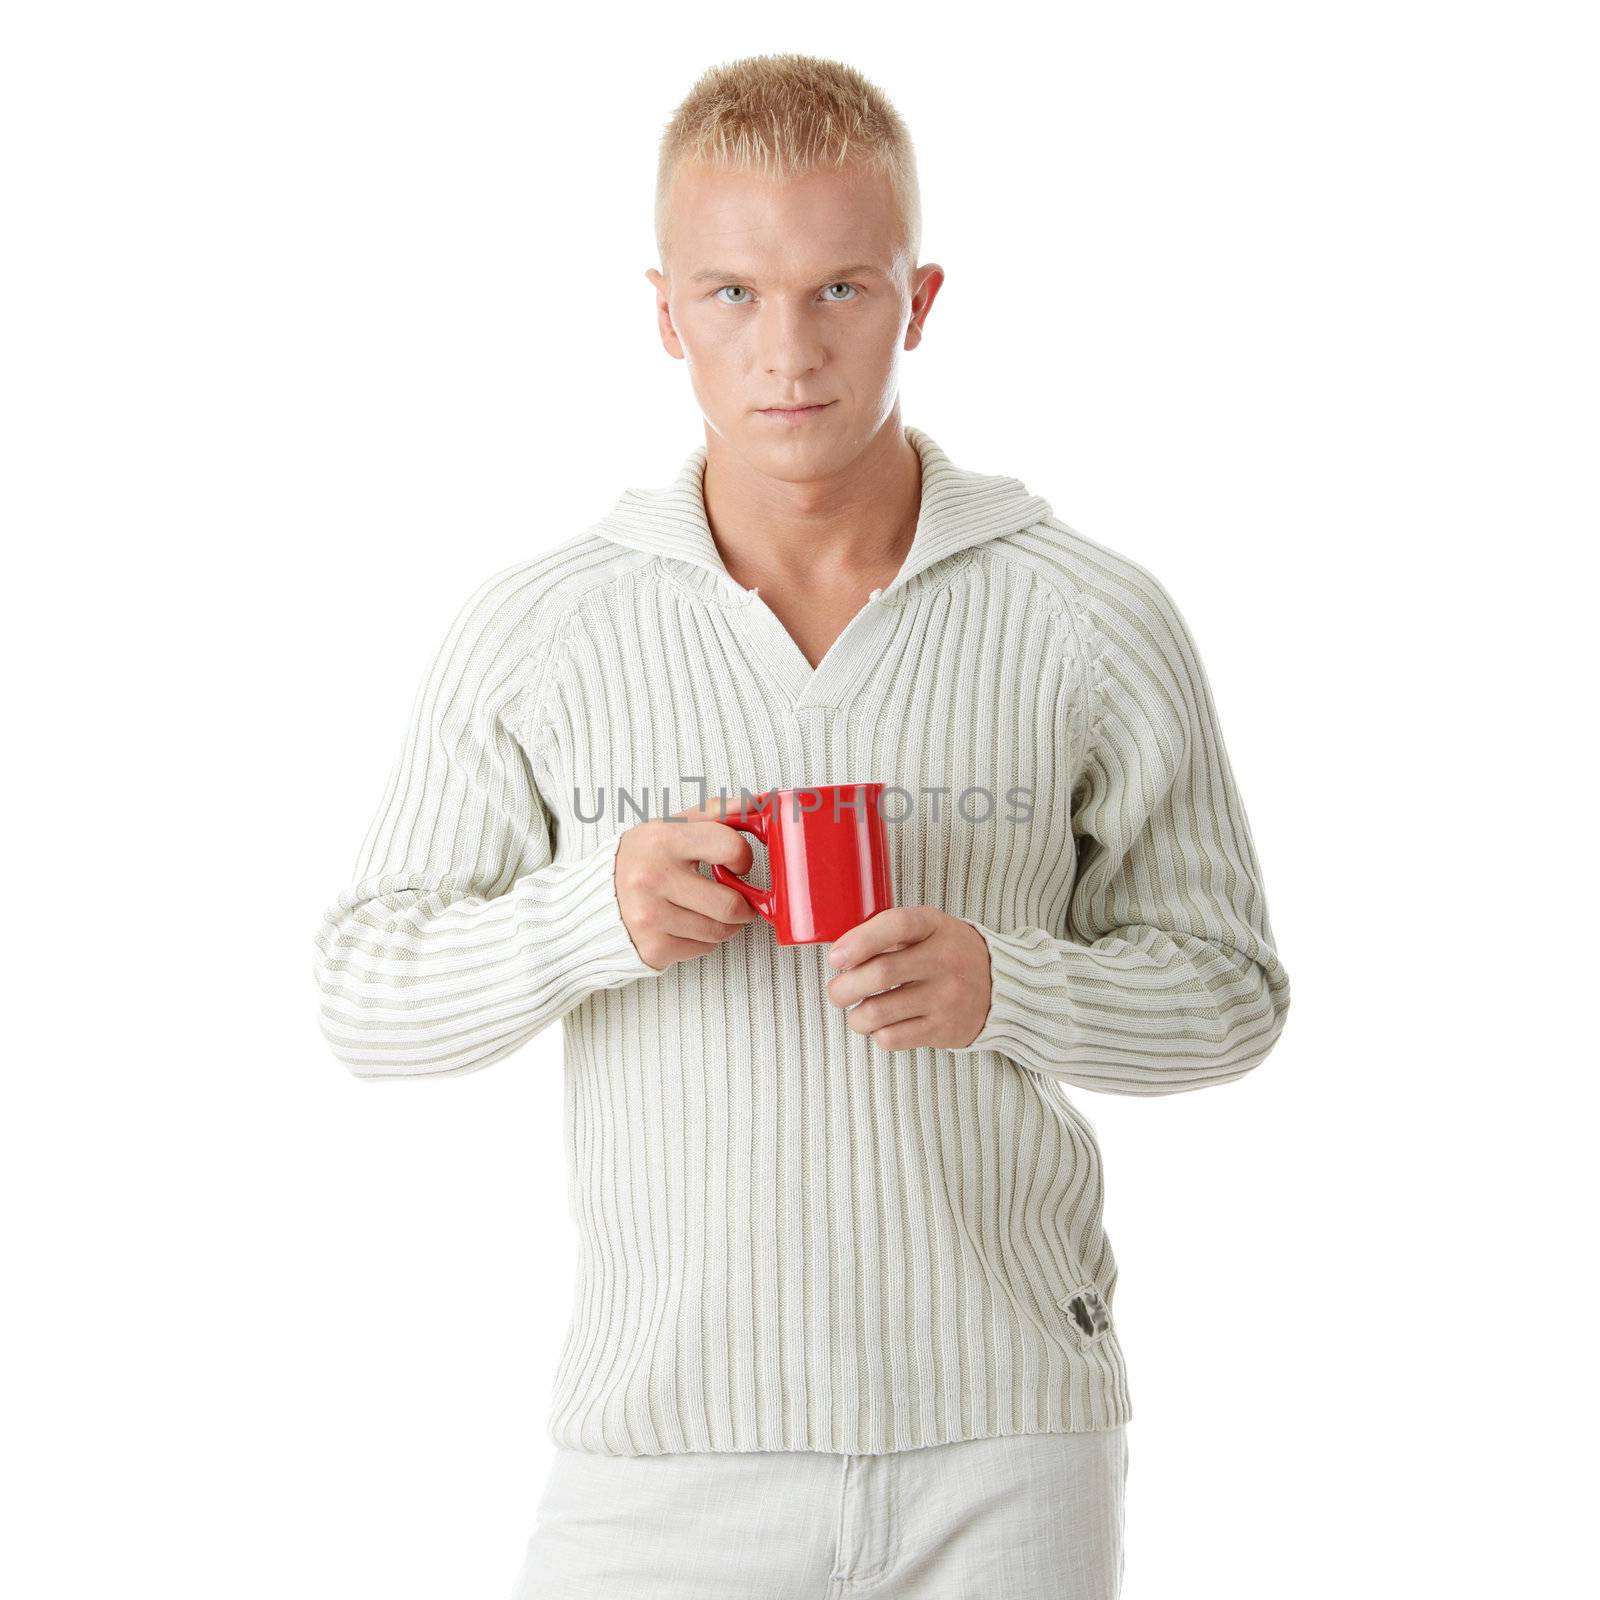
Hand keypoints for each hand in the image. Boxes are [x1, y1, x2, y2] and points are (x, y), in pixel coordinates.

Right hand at [614, 796, 760, 971]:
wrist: (594, 898)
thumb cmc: (642, 859)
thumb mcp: (671, 826)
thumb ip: (715, 813)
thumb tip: (758, 804)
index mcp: (662, 839)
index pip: (731, 847)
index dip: (744, 858)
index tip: (738, 864)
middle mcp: (652, 878)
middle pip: (730, 904)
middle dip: (743, 905)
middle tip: (738, 899)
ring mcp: (650, 916)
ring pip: (719, 931)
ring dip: (726, 924)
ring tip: (711, 911)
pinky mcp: (651, 947)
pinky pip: (703, 949)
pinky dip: (703, 940)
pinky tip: (688, 925)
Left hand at [824, 906, 991, 1050]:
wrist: (1000, 986)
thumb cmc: (947, 953)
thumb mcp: (926, 929)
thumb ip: (886, 934)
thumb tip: (840, 957)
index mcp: (934, 926)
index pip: (896, 925)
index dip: (859, 941)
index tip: (836, 958)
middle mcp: (944, 959)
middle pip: (880, 973)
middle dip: (843, 988)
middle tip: (837, 993)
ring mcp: (946, 997)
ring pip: (879, 1012)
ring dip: (856, 1017)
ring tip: (858, 1013)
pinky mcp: (945, 1029)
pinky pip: (892, 1038)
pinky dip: (876, 1034)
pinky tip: (882, 1025)